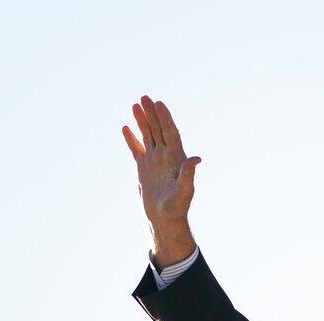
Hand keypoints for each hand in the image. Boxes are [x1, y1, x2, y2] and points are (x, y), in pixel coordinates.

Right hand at [122, 95, 201, 268]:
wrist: (165, 219)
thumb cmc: (177, 207)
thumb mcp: (184, 191)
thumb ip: (188, 174)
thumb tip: (196, 158)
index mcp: (176, 159)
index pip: (171, 133)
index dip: (165, 118)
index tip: (158, 103)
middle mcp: (166, 157)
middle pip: (158, 130)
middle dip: (152, 114)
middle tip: (144, 97)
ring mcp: (154, 161)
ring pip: (148, 136)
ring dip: (142, 121)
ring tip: (135, 105)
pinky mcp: (144, 168)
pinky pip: (137, 150)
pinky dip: (131, 139)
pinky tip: (126, 127)